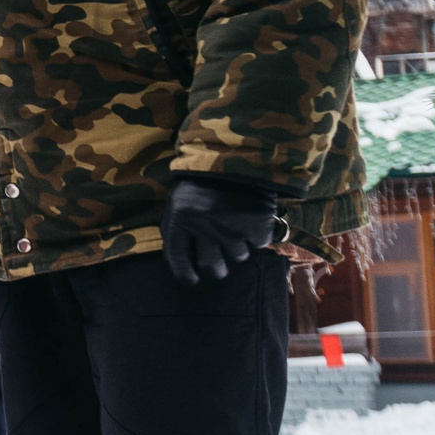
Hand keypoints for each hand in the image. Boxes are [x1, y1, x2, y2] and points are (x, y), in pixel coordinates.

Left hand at [162, 177, 278, 284]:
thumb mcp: (179, 200)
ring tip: (235, 227)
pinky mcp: (256, 224)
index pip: (179, 259)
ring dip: (237, 247)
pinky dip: (257, 236)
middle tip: (220, 265)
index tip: (193, 280)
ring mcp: (231, 227)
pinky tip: (251, 220)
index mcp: (179, 219)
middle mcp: (203, 226)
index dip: (186, 274)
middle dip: (216, 269)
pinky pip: (258, 244)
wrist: (238, 154)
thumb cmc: (203, 181)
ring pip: (237, 256)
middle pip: (211, 267)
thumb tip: (182, 262)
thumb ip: (176, 228)